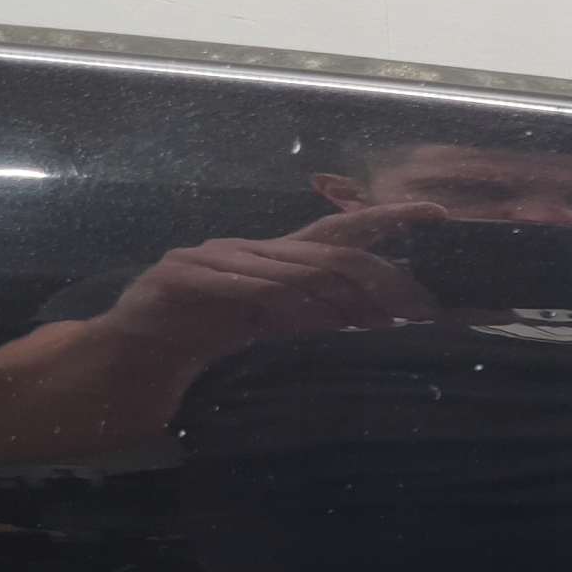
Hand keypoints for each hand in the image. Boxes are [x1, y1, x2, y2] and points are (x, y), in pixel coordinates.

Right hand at [101, 202, 447, 360]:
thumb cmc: (206, 339)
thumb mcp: (270, 327)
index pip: (339, 230)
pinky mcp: (179, 278)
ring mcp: (210, 258)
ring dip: (325, 295)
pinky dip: (265, 298)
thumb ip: (313, 315)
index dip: (388, 219)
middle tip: (405, 305)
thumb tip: (370, 318)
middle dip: (368, 277)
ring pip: (283, 269)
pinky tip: (290, 311)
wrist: (134, 355)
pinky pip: (232, 284)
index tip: (436, 216)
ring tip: (358, 317)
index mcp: (273, 258)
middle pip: (321, 251)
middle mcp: (246, 247)